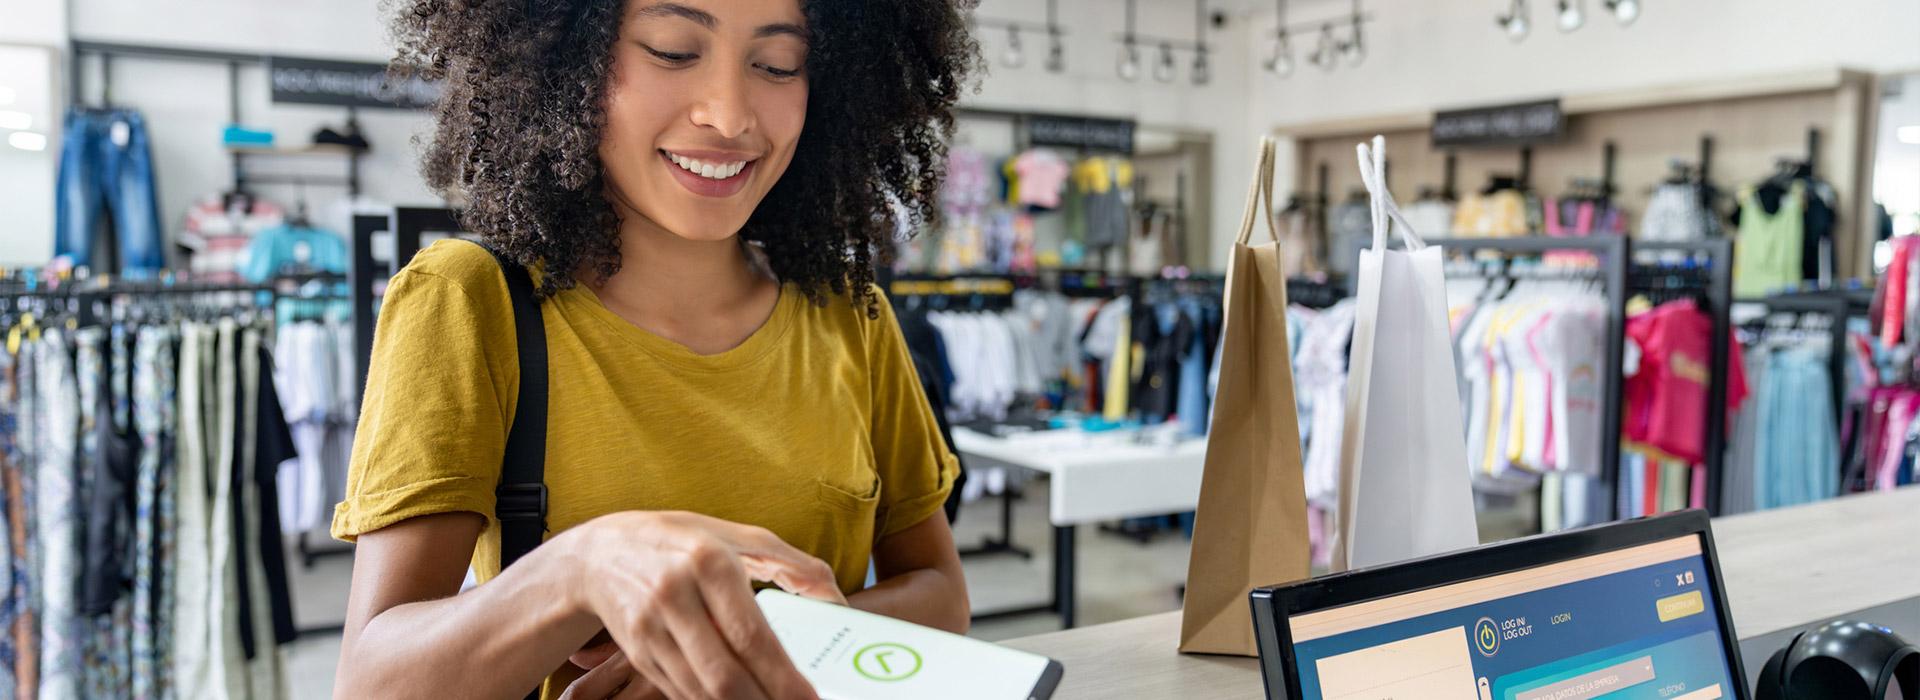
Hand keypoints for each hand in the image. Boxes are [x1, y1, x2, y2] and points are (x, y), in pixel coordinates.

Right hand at [561, 511, 843, 699]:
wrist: (600, 554)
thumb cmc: (679, 542)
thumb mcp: (733, 535)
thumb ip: (789, 561)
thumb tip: (834, 597)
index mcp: (708, 562)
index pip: (750, 634)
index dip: (781, 676)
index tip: (809, 698)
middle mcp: (675, 596)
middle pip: (723, 674)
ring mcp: (651, 629)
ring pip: (701, 691)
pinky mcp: (639, 654)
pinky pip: (682, 692)